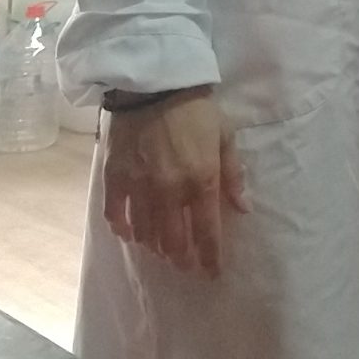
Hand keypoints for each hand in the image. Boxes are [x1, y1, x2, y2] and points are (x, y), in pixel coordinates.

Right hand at [101, 89, 249, 279]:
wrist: (154, 85)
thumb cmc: (196, 109)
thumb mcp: (226, 136)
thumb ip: (233, 175)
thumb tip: (242, 209)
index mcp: (201, 181)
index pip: (207, 232)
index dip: (210, 257)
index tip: (212, 274)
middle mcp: (170, 191)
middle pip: (174, 241)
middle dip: (182, 259)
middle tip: (186, 265)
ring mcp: (140, 187)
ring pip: (146, 234)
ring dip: (156, 247)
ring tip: (162, 251)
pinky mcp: (115, 179)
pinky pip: (116, 216)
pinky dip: (123, 230)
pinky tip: (130, 234)